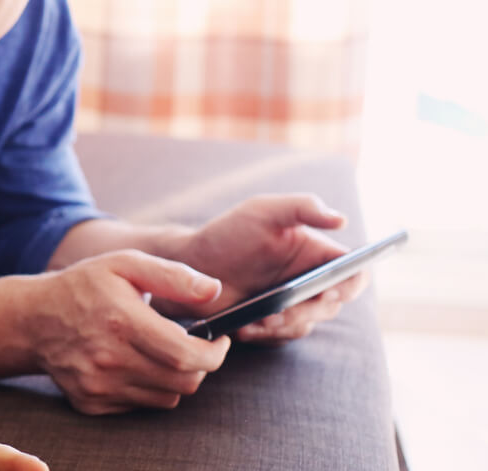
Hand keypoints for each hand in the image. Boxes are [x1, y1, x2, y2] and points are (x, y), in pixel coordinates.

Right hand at [22, 250, 230, 414]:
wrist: (32, 319)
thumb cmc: (84, 286)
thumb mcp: (125, 264)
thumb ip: (173, 276)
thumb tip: (215, 290)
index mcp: (122, 320)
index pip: (187, 355)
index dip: (215, 353)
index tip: (220, 340)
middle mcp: (110, 358)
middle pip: (184, 382)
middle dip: (200, 366)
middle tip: (193, 345)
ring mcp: (99, 385)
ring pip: (166, 397)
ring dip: (175, 378)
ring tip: (161, 352)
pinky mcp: (91, 402)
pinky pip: (140, 406)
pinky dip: (148, 388)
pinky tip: (134, 363)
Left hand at [173, 194, 367, 342]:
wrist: (190, 263)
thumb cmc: (227, 232)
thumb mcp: (262, 210)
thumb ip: (301, 207)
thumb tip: (341, 219)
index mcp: (316, 253)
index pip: (353, 274)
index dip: (350, 284)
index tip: (330, 289)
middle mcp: (310, 281)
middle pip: (331, 304)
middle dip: (308, 309)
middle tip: (282, 308)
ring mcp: (291, 305)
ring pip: (306, 325)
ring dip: (284, 324)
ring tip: (257, 318)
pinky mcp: (271, 324)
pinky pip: (280, 337)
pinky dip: (265, 333)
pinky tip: (243, 326)